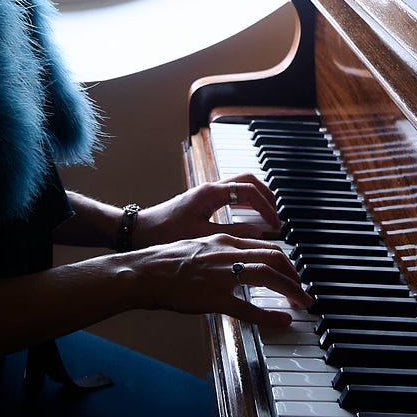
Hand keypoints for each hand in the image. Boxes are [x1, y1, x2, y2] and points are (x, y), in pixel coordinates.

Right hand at [121, 232, 309, 327]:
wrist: (143, 272)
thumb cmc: (164, 263)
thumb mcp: (197, 247)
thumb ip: (219, 253)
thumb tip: (235, 262)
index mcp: (224, 241)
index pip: (266, 246)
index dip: (284, 261)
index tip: (290, 273)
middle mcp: (228, 253)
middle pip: (275, 257)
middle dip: (294, 274)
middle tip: (302, 290)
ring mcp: (222, 275)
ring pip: (269, 276)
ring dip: (291, 289)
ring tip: (301, 302)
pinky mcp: (215, 298)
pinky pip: (249, 308)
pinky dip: (270, 315)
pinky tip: (282, 321)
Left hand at [133, 173, 280, 248]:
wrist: (139, 231)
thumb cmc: (163, 232)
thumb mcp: (201, 236)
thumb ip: (232, 233)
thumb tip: (258, 232)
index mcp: (210, 193)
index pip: (248, 190)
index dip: (266, 206)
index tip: (275, 223)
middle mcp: (209, 189)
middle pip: (247, 180)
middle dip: (266, 195)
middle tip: (277, 214)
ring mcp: (206, 194)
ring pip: (239, 185)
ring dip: (256, 197)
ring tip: (268, 216)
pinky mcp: (202, 202)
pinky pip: (230, 195)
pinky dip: (244, 202)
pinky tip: (248, 218)